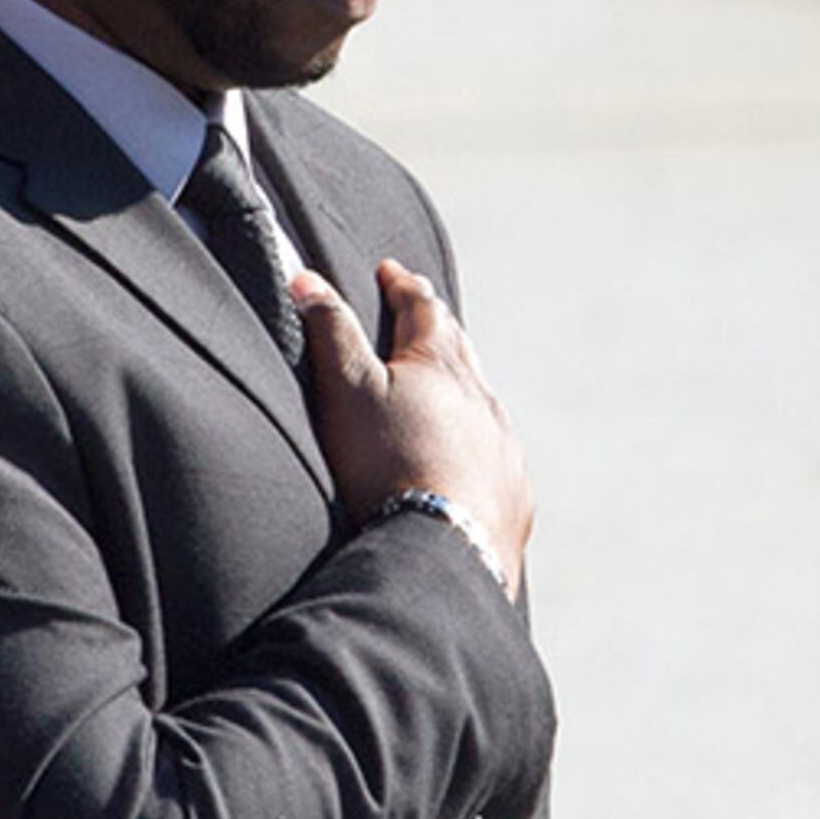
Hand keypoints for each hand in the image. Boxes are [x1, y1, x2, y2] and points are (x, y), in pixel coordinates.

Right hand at [289, 259, 530, 594]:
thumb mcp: (345, 390)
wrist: (442, 546)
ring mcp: (502, 447)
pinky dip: (480, 442)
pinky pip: (498, 454)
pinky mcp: (513, 494)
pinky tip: (472, 458)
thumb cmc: (385, 463)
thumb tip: (306, 279)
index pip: (422, 308)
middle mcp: (481, 398)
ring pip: (483, 401)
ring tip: (447, 384)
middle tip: (422, 313)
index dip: (402, 286)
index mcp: (438, 365)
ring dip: (462, 385)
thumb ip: (329, 332)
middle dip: (437, 327)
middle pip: (459, 349)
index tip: (390, 272)